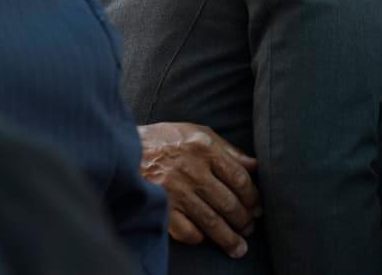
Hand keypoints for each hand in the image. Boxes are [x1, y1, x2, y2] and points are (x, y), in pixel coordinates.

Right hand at [138, 122, 260, 258]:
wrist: (123, 148)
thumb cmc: (166, 139)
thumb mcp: (198, 133)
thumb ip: (228, 149)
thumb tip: (255, 165)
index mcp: (205, 149)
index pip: (239, 178)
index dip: (252, 196)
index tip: (258, 207)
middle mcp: (192, 171)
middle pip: (228, 203)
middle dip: (243, 220)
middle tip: (250, 229)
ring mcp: (175, 192)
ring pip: (210, 221)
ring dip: (228, 237)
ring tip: (238, 247)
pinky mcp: (160, 208)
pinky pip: (185, 230)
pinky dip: (197, 237)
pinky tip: (204, 238)